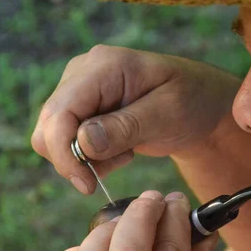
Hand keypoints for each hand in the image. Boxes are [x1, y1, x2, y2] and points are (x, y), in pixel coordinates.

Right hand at [31, 45, 240, 193]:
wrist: (201, 102)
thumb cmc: (192, 102)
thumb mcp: (168, 115)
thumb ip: (126, 127)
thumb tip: (83, 141)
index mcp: (104, 66)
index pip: (60, 112)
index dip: (65, 152)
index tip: (87, 185)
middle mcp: (82, 72)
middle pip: (48, 126)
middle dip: (75, 158)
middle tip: (120, 162)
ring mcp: (79, 89)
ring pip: (52, 137)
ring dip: (84, 159)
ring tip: (126, 153)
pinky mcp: (82, 108)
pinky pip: (66, 141)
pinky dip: (89, 157)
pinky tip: (122, 150)